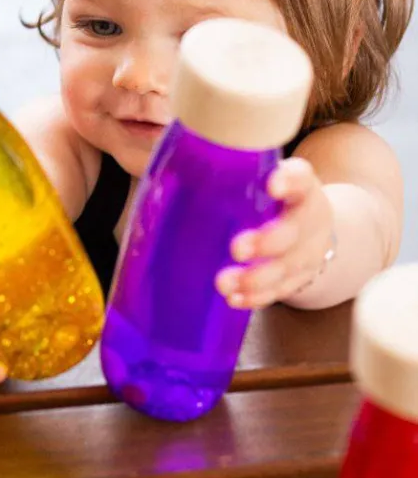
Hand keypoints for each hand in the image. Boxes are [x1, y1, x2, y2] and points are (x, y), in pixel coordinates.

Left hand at [216, 158, 334, 308]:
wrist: (312, 230)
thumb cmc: (269, 201)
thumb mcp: (262, 183)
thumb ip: (231, 181)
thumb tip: (164, 182)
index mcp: (301, 189)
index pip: (302, 178)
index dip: (291, 181)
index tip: (273, 184)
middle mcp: (310, 220)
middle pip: (295, 231)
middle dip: (266, 241)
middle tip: (236, 248)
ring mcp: (308, 253)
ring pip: (287, 268)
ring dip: (255, 278)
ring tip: (223, 283)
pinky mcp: (300, 279)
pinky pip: (280, 291)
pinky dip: (256, 297)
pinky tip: (234, 298)